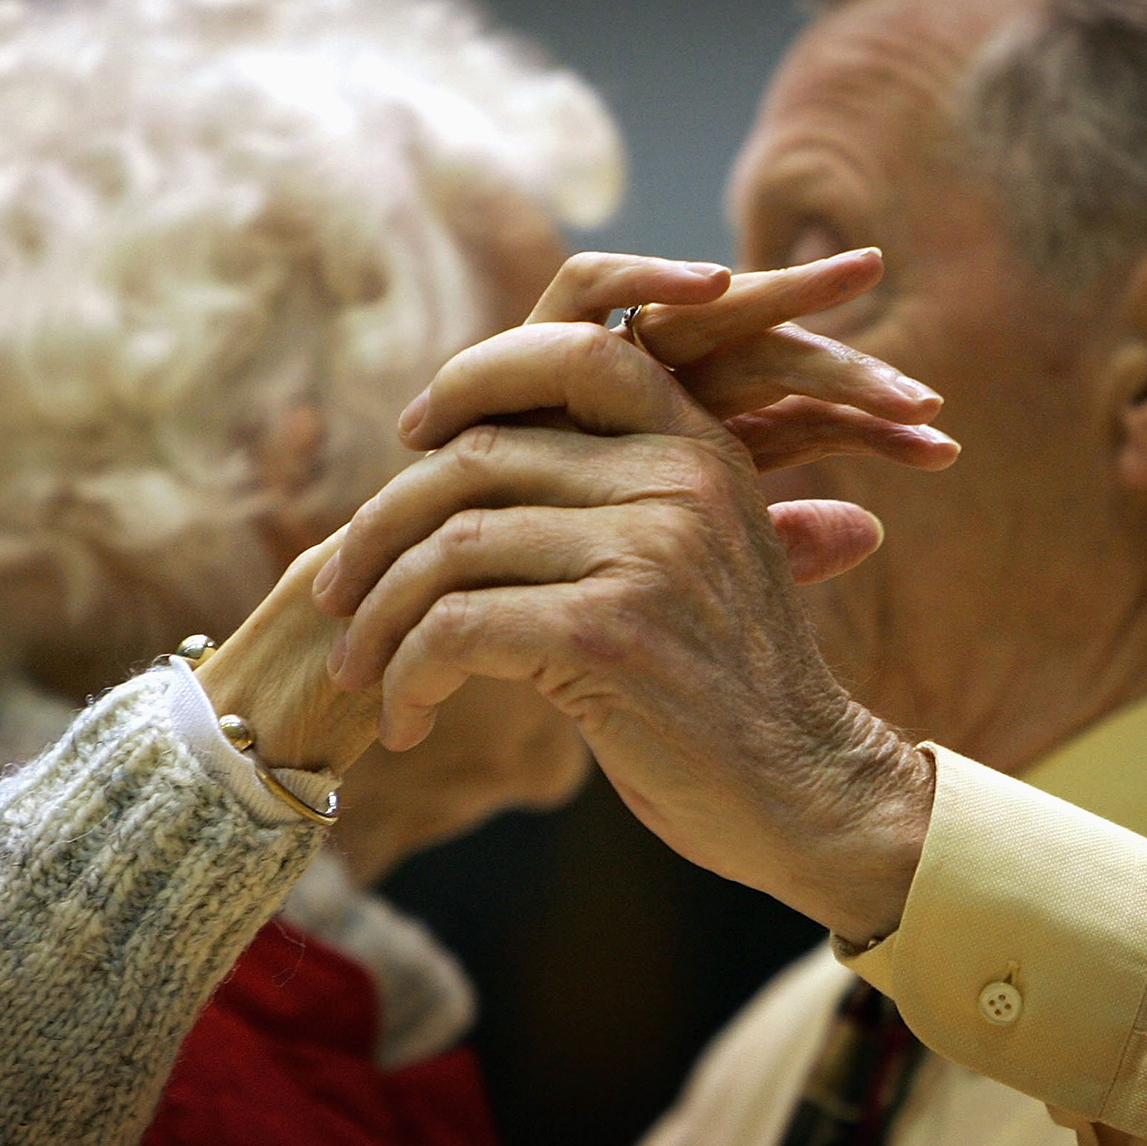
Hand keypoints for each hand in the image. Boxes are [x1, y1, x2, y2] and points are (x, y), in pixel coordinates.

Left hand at [311, 251, 946, 942]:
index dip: (473, 380)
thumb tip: (473, 455)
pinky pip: (457, 629)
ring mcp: (646, 552)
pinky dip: (406, 675)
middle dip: (380, 530)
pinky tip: (405, 719)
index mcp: (699, 445)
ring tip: (359, 673)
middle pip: (475, 459)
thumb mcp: (692, 559)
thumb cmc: (726, 690)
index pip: (571, 352)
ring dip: (379, 619)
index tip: (411, 440)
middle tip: (336, 594)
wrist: (810, 793)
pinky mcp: (608, 634)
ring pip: (450, 549)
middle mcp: (676, 480)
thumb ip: (614, 497)